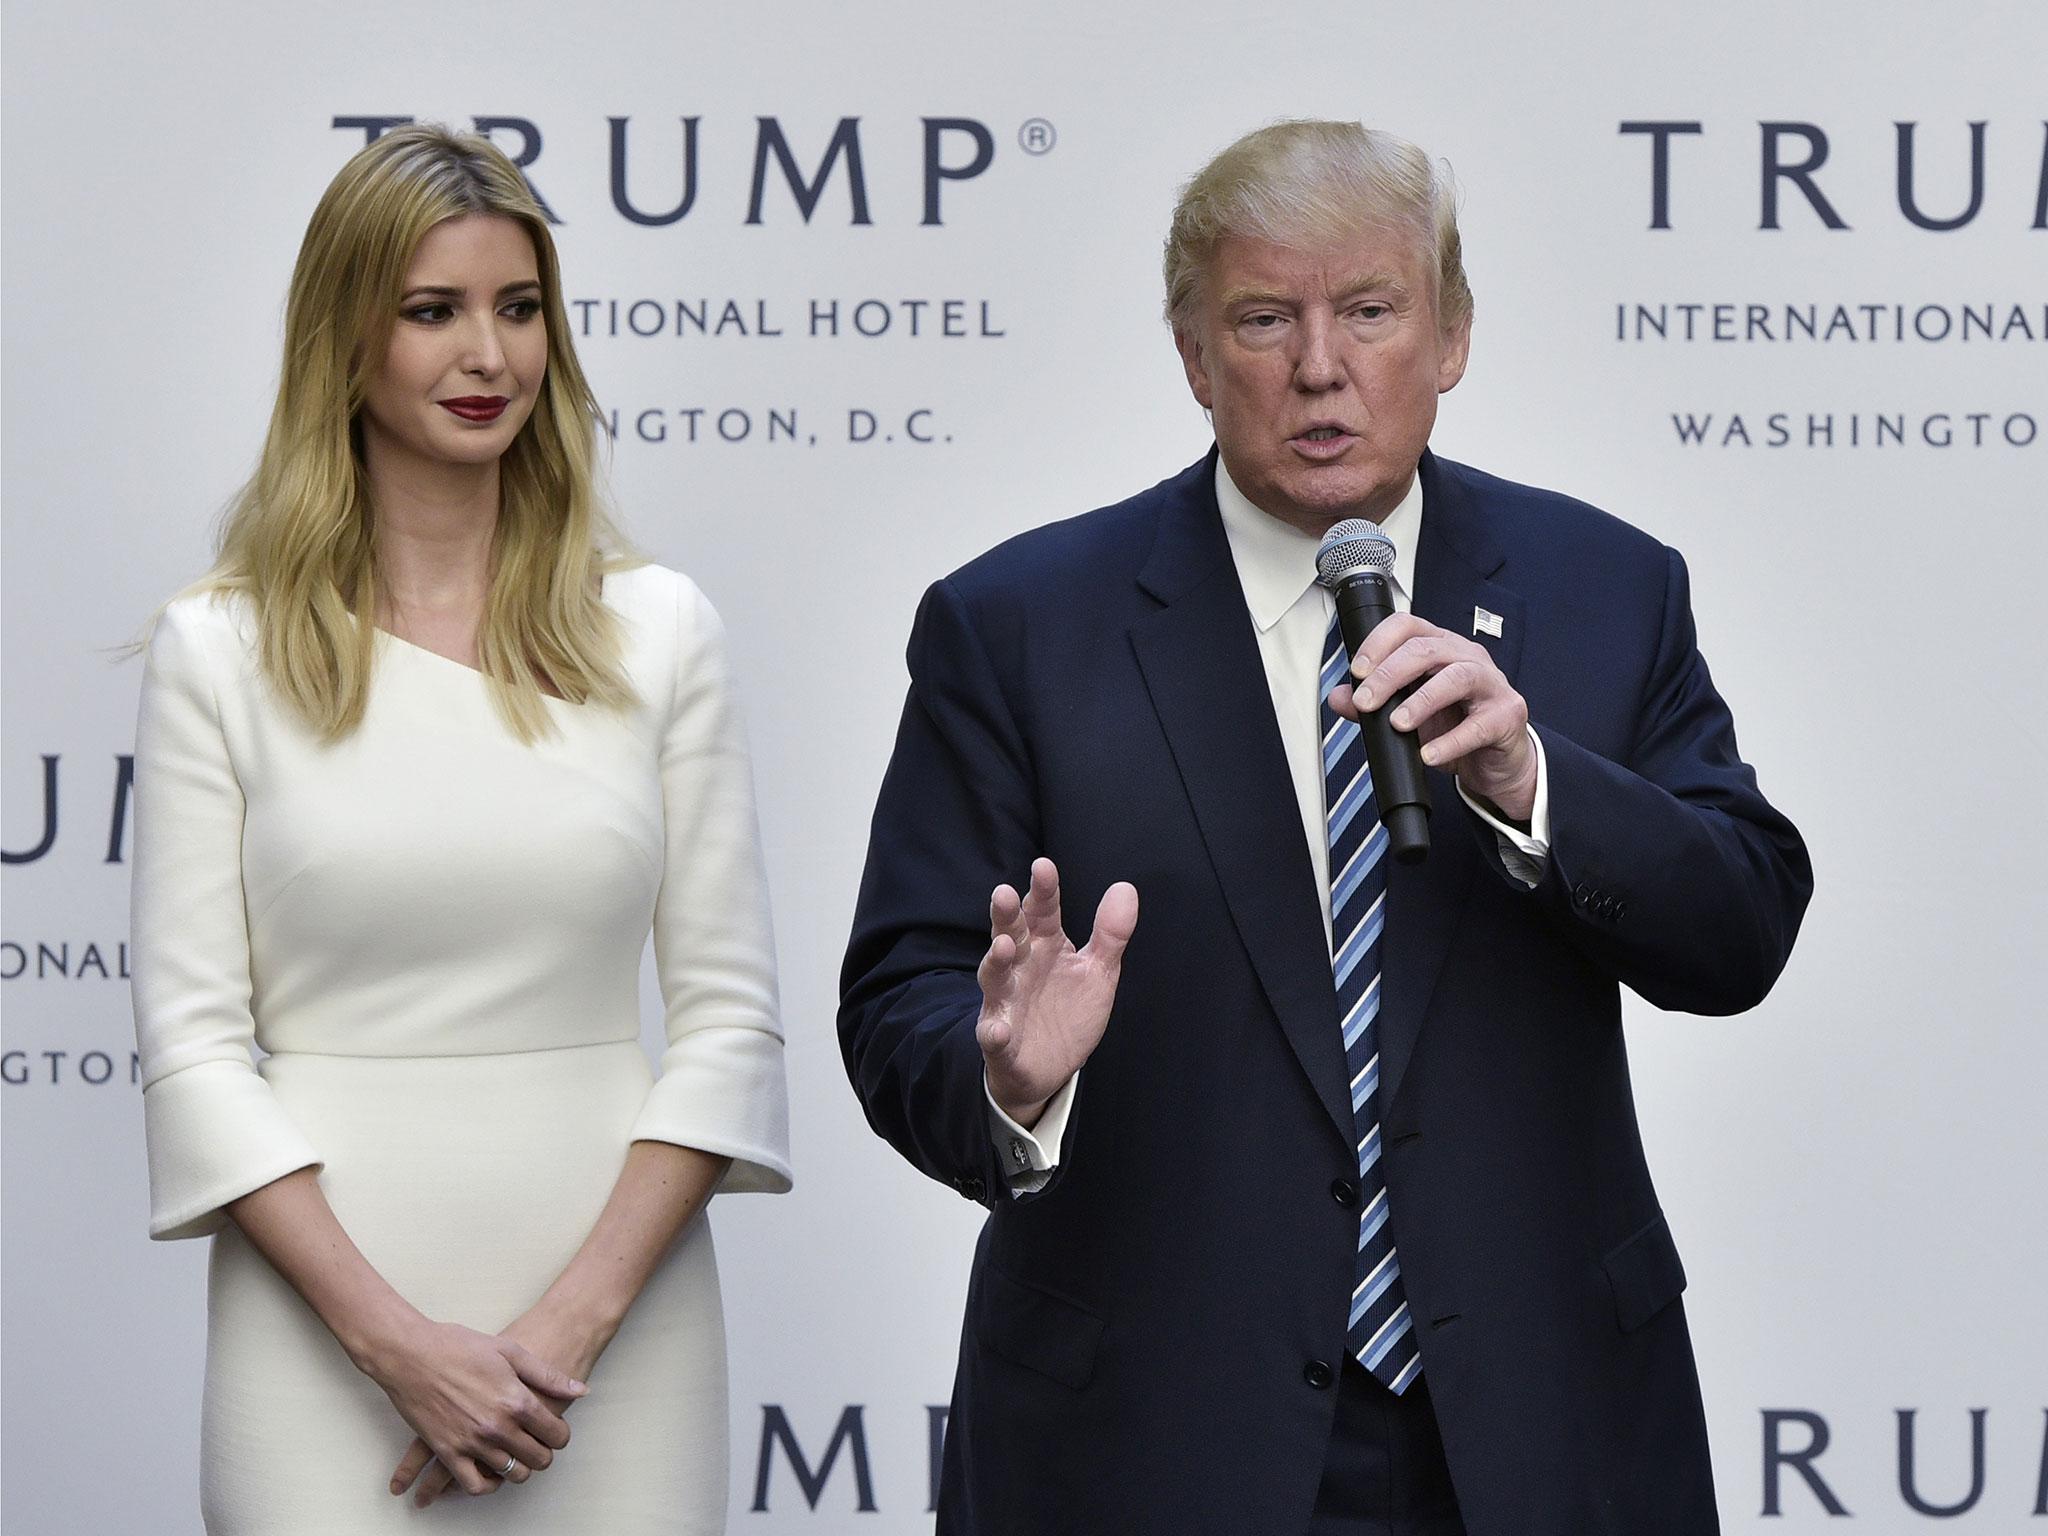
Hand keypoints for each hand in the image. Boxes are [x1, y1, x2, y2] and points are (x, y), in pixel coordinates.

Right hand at [366, 1316, 584, 1502]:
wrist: (412, 1354)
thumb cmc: (459, 1346)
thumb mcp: (510, 1351)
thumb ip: (547, 1375)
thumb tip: (581, 1390)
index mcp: (516, 1400)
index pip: (555, 1433)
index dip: (561, 1435)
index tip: (556, 1432)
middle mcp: (497, 1426)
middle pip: (537, 1459)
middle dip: (544, 1454)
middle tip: (540, 1446)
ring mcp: (471, 1442)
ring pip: (510, 1474)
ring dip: (519, 1469)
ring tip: (518, 1457)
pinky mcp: (447, 1452)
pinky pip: (473, 1485)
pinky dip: (487, 1485)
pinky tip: (491, 1474)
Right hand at [977, 857, 1137, 1126]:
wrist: (1049, 1068)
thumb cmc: (1068, 1010)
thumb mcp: (1097, 971)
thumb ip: (1110, 933)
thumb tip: (1125, 887)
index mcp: (1044, 947)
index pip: (1043, 912)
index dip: (1044, 891)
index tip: (1044, 866)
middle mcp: (1020, 968)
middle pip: (1010, 936)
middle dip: (1007, 917)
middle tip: (1005, 893)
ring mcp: (1006, 1003)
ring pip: (996, 979)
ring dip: (996, 963)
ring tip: (1003, 947)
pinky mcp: (1001, 1041)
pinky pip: (994, 1035)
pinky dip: (994, 1031)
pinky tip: (998, 1028)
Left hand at [1328, 613, 1536, 822]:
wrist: (1495, 760)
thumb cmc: (1456, 725)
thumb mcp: (1409, 715)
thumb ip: (1375, 705)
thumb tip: (1338, 697)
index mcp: (1441, 647)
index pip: (1408, 626)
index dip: (1379, 643)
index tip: (1357, 671)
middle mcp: (1467, 657)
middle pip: (1427, 650)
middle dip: (1390, 674)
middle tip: (1365, 702)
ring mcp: (1491, 683)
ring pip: (1457, 677)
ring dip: (1421, 700)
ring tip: (1398, 723)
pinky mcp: (1507, 715)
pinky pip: (1478, 726)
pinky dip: (1450, 741)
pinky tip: (1429, 754)